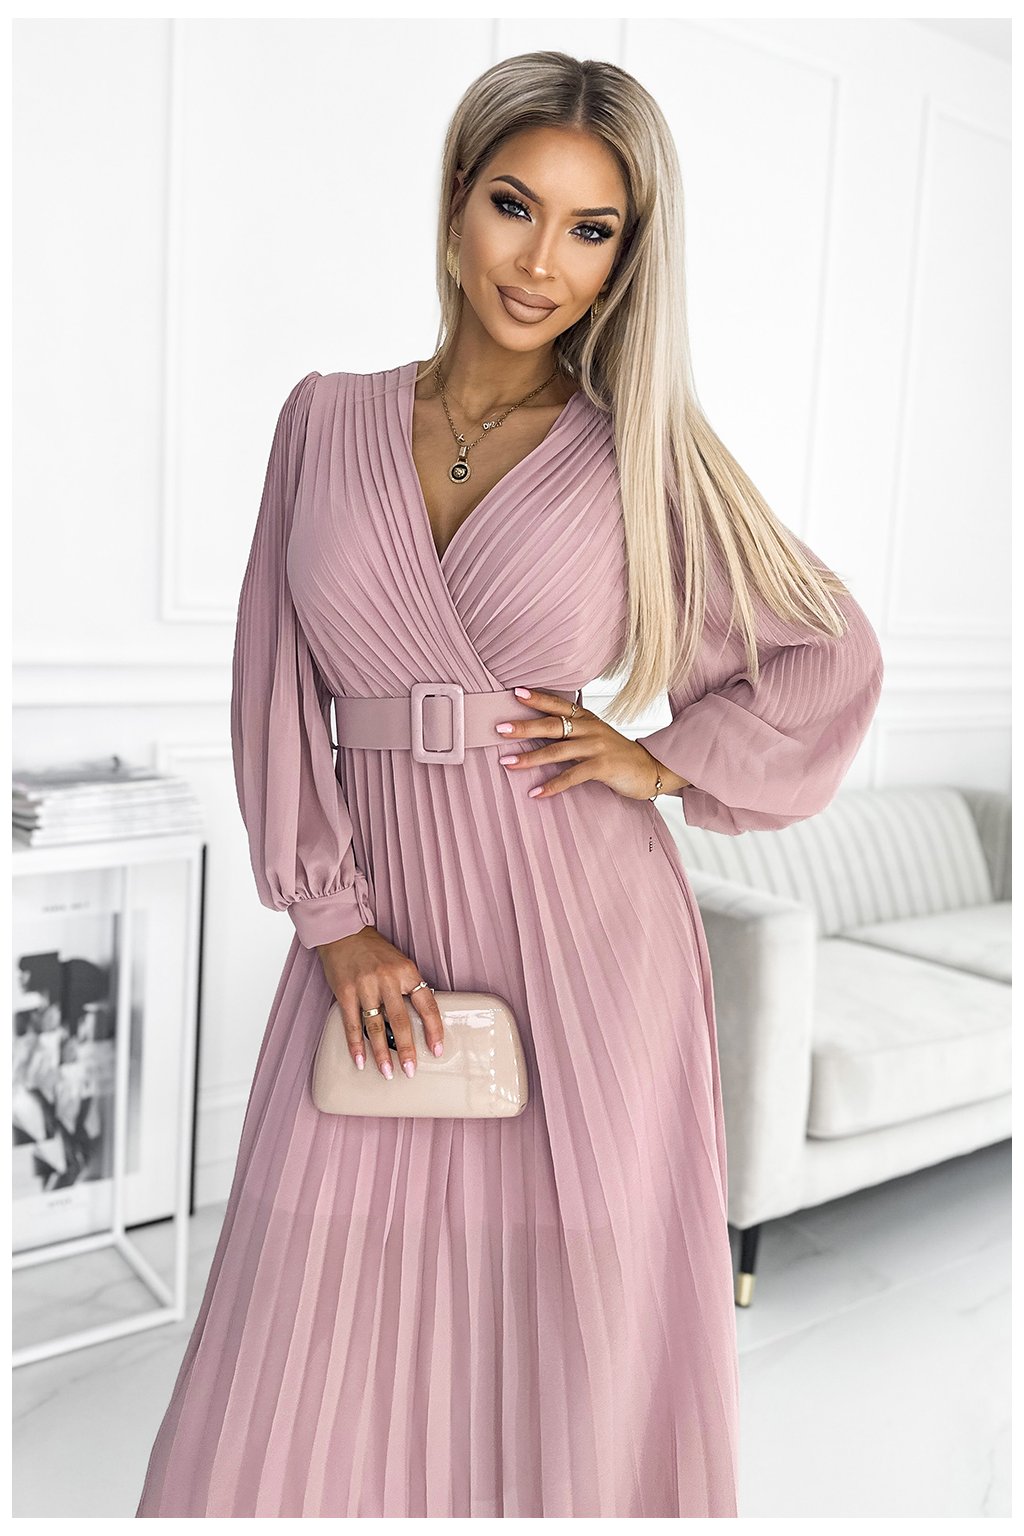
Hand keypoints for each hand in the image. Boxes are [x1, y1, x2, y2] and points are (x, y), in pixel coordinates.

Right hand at [316, 927, 445, 1079]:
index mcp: (407, 971)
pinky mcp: (345, 992)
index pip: (427, 1004)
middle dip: (407, 1049)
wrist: (343, 931)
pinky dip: (356, 1045)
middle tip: (411, 1070)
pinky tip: (360, 1061)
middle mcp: (387, 979)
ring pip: (376, 1027)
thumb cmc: (374, 951)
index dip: (434, 1029)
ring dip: (382, 1053)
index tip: (437, 1050)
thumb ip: (409, 988)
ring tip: (387, 1072)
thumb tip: (420, 1020)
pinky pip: (352, 1024)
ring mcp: (365, 986)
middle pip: (400, 1021)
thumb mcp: (400, 963)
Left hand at [495, 685, 684, 800]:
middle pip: (552, 725)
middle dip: (524, 726)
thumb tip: (542, 733)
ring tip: (507, 763)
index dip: (537, 698)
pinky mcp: (602, 766)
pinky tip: (535, 792)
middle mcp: (590, 729)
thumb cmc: (619, 755)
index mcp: (587, 719)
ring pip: (557, 750)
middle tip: (499, 728)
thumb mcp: (596, 737)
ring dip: (530, 758)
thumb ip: (574, 733)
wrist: (652, 769)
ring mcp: (597, 747)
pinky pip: (572, 776)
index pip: (558, 705)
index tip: (515, 693)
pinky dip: (552, 785)